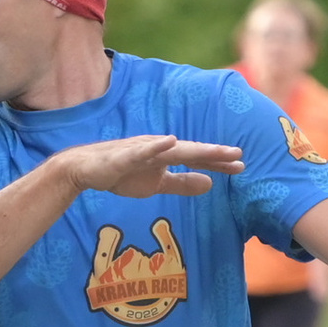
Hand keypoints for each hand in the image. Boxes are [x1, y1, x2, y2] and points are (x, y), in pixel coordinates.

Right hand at [51, 136, 244, 200]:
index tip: (241, 167)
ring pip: (173, 149)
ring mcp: (143, 150)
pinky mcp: (125, 155)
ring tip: (214, 150)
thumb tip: (211, 185)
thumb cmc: (122, 174)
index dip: (218, 163)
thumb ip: (182, 183)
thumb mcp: (157, 184)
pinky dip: (157, 146)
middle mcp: (159, 149)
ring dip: (194, 149)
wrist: (86, 170)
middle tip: (238, 155)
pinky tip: (170, 141)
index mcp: (167, 156)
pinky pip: (143, 150)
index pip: (197, 159)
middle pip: (191, 151)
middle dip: (214, 154)